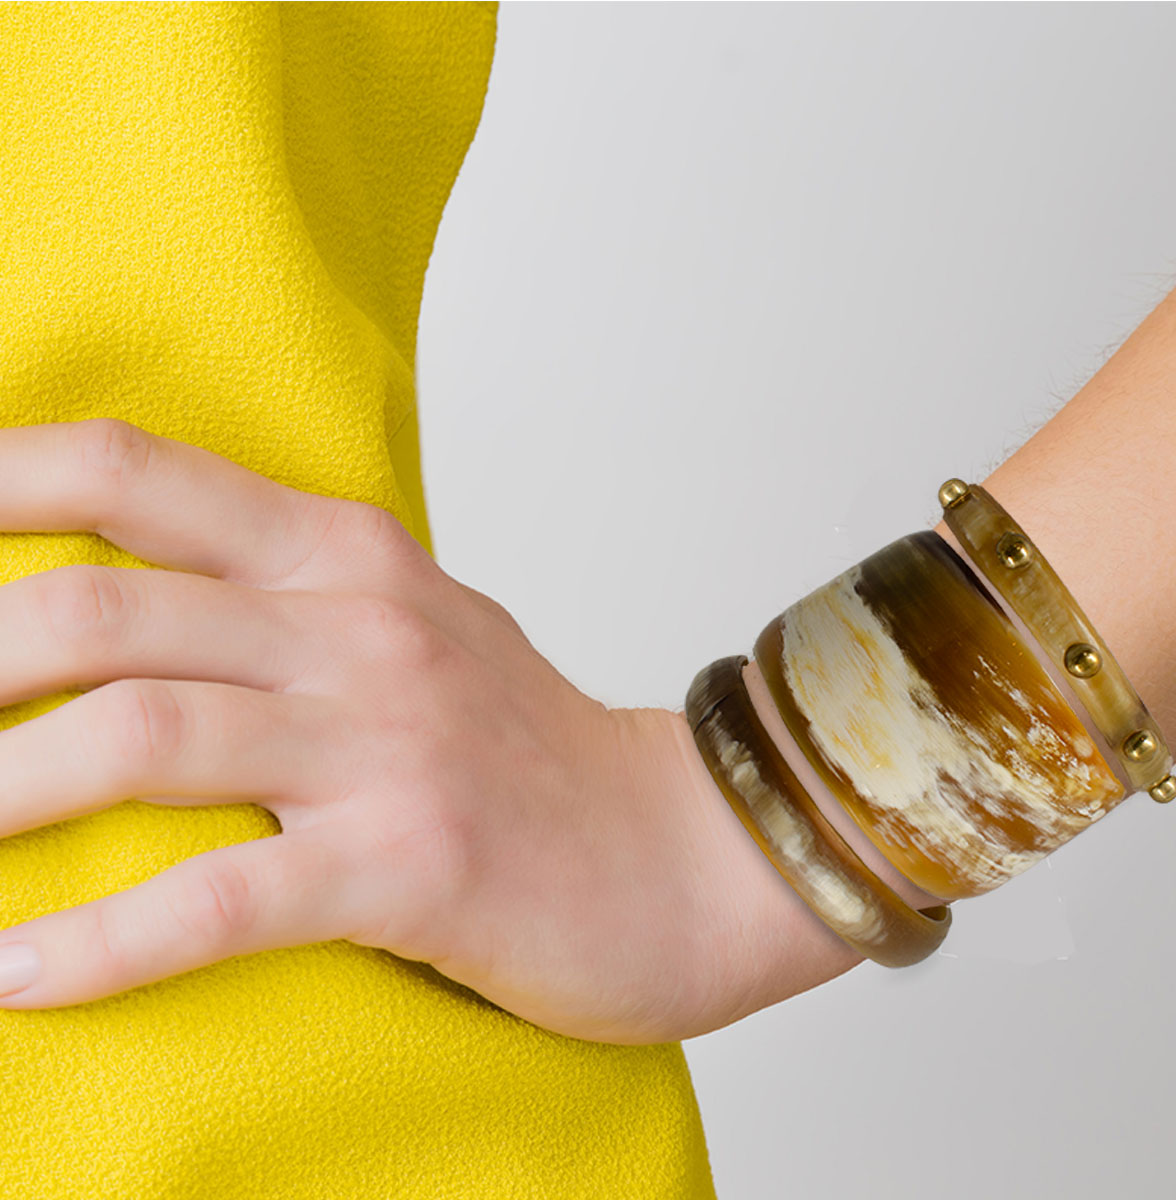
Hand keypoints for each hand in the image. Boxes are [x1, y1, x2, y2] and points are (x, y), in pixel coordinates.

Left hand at [0, 419, 857, 1042]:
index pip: (136, 472)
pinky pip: (217, 899)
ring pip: (135, 740)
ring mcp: (388, 741)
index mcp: (347, 555)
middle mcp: (358, 626)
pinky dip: (95, 946)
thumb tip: (131, 605)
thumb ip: (286, 599)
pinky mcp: (411, 862)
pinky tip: (14, 975)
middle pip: (98, 612)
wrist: (680, 846)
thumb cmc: (530, 747)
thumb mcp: (410, 629)